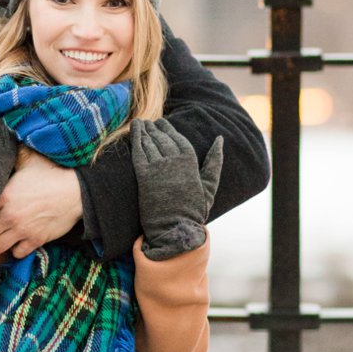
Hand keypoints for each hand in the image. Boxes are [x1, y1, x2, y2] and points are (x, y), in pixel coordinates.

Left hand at [0, 148, 82, 257]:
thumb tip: (7, 144)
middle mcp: (10, 215)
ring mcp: (23, 229)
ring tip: (5, 235)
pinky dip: (17, 249)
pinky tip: (20, 240)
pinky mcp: (36, 239)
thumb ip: (15, 158)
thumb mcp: (31, 162)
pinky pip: (18, 253)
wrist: (77, 191)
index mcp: (5, 195)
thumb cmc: (54, 174)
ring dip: (0, 242)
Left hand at [133, 121, 222, 259]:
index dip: (169, 130)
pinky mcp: (144, 176)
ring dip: (144, 131)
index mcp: (191, 162)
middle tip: (149, 122)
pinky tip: (133, 132)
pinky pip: (138, 152)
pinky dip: (135, 139)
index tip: (162, 123)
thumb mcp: (209, 186)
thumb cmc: (193, 210)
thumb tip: (220, 140)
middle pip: (162, 138)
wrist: (175, 229)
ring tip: (139, 124)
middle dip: (155, 128)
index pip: (178, 139)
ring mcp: (158, 168)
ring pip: (150, 142)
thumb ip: (214, 162)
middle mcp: (175, 161)